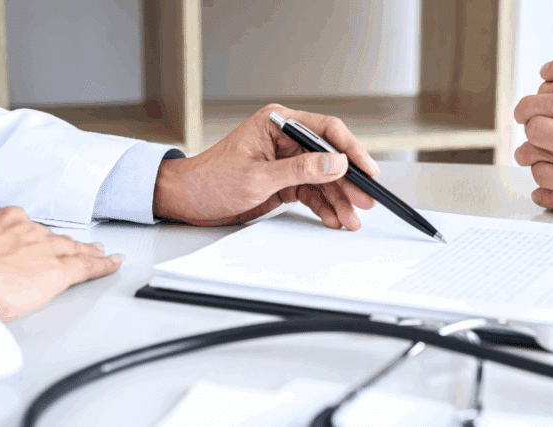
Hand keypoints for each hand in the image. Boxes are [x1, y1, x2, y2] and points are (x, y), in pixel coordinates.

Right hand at [0, 200, 121, 320]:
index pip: (14, 225)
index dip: (23, 236)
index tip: (23, 242)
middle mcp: (18, 224)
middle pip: (44, 235)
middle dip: (55, 244)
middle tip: (65, 250)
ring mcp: (40, 245)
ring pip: (68, 247)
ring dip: (83, 251)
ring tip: (98, 253)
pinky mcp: (57, 269)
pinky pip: (86, 265)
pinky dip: (102, 264)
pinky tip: (112, 263)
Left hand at [152, 104, 378, 229]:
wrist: (187, 201)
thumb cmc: (210, 180)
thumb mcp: (258, 177)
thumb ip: (300, 170)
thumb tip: (334, 162)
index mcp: (277, 123)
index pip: (325, 130)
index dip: (350, 150)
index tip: (365, 170)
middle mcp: (285, 139)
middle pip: (329, 158)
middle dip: (347, 182)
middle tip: (364, 201)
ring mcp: (285, 161)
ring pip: (323, 179)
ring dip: (338, 199)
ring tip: (351, 218)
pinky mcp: (283, 181)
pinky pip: (311, 192)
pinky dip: (323, 206)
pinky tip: (334, 218)